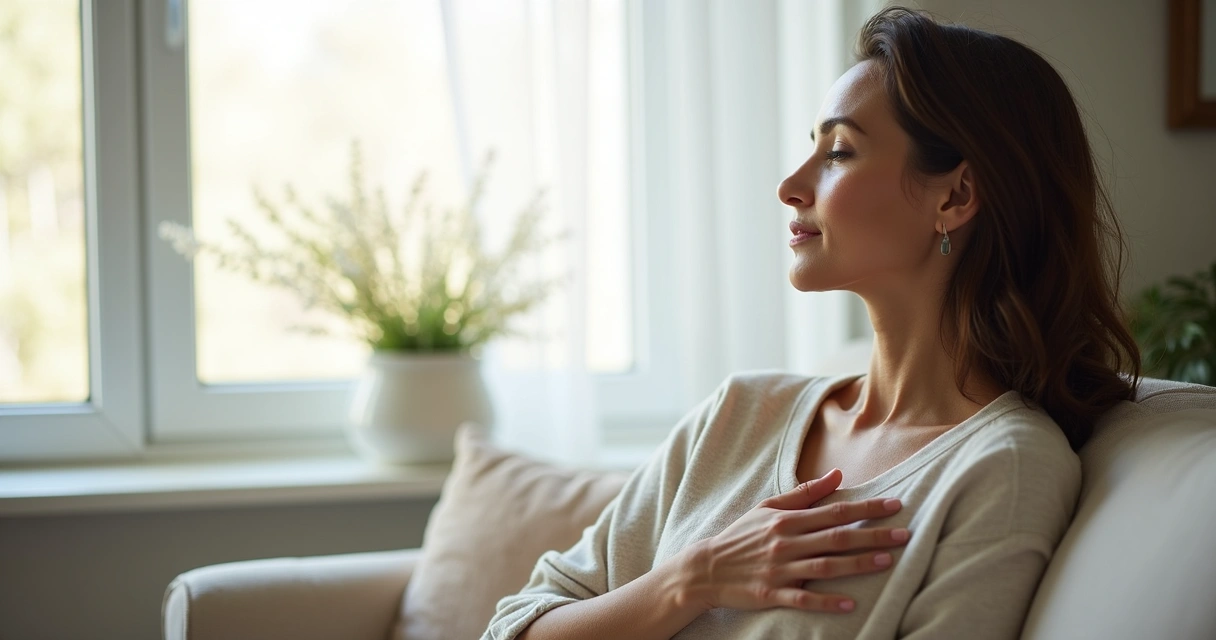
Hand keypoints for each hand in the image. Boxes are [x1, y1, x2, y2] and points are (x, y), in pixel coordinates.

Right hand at [680, 468, 910, 613]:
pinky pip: (802, 600)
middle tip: (904, 535)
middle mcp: (785, 543)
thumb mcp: (767, 508)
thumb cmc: (740, 536)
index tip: (895, 505)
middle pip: (836, 538)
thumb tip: (837, 475)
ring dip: (856, 565)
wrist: (706, 568)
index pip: (834, 511)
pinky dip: (825, 602)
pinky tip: (848, 604)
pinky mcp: (771, 594)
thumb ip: (804, 494)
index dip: (866, 508)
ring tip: (886, 562)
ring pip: (824, 567)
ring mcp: (779, 570)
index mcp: (786, 520)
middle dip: (872, 535)